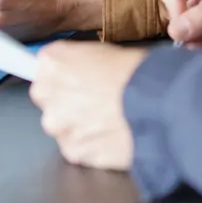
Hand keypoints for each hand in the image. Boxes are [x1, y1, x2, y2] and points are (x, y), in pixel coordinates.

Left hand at [29, 41, 148, 170]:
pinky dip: (92, 146)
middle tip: (97, 101)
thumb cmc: (140, 73)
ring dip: (79, 126)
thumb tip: (82, 72)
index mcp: (52, 61)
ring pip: (62, 127)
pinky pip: (78, 149)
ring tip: (109, 120)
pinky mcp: (72, 151)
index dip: (63, 76)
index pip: (42, 69)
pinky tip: (112, 136)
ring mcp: (58, 125)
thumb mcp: (108, 51)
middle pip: (48, 99)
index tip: (73, 80)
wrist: (159, 104)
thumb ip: (81, 62)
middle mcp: (47, 93)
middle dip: (67, 102)